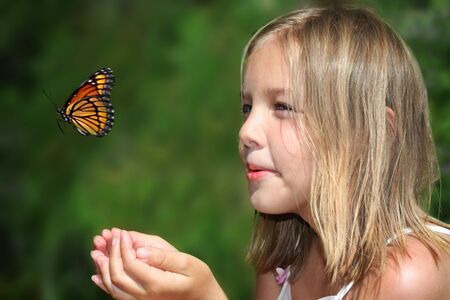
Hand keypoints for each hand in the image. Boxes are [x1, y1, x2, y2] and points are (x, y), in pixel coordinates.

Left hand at [91, 228, 227, 299]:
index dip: (123, 245)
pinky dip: (104, 284)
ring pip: (113, 286)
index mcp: (156, 283)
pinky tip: (97, 274)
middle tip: (108, 235)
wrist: (202, 298)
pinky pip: (117, 295)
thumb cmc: (197, 277)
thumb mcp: (186, 262)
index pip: (131, 263)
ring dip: (102, 267)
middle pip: (117, 274)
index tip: (121, 231)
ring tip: (96, 249)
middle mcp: (145, 296)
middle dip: (110, 252)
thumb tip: (139, 250)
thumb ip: (163, 257)